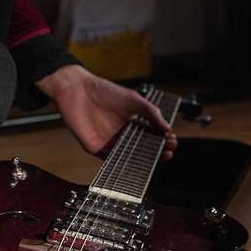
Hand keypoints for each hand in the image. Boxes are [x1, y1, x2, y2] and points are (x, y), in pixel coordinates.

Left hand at [35, 65, 177, 159]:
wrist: (78, 89)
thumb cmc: (103, 91)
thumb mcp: (133, 99)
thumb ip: (151, 112)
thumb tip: (167, 127)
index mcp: (131, 124)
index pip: (151, 136)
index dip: (162, 140)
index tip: (172, 141)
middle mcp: (121, 135)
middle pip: (142, 149)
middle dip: (157, 151)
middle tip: (169, 151)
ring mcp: (109, 142)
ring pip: (129, 157)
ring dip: (143, 159)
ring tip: (157, 156)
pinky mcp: (95, 148)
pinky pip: (110, 159)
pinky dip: (122, 162)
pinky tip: (134, 160)